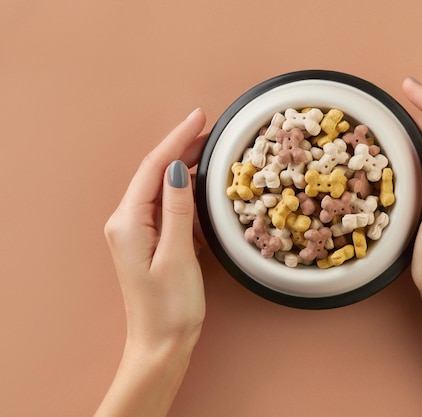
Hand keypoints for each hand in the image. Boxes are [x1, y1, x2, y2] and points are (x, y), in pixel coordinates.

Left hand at [104, 108, 207, 351]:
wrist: (161, 344)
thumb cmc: (170, 306)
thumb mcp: (177, 255)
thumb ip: (177, 210)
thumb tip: (179, 170)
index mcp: (128, 221)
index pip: (154, 167)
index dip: (178, 138)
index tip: (200, 116)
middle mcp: (127, 221)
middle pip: (156, 172)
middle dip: (182, 147)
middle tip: (213, 128)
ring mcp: (137, 231)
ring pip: (162, 187)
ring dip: (185, 165)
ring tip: (212, 148)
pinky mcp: (149, 240)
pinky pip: (167, 205)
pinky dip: (186, 189)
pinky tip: (202, 183)